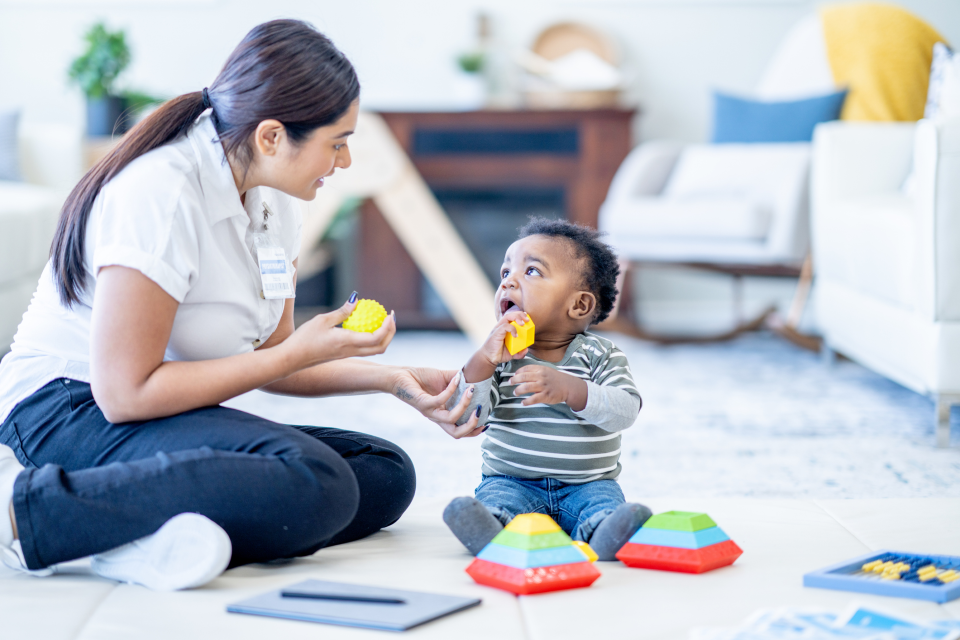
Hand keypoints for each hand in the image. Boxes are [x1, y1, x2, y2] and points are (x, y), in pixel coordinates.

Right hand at [281, 296, 396, 369]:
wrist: (292, 359)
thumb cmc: (304, 338)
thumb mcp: (322, 320)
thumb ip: (342, 311)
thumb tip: (356, 299)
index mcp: (348, 342)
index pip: (376, 338)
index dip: (388, 327)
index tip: (390, 314)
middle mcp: (352, 351)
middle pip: (381, 347)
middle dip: (391, 333)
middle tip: (390, 316)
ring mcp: (348, 355)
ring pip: (374, 350)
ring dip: (383, 337)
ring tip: (381, 320)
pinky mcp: (344, 356)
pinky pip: (364, 348)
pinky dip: (372, 338)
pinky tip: (365, 325)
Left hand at [391, 367, 485, 438]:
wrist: (401, 375)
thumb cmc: (423, 378)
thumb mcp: (447, 379)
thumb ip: (462, 380)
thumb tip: (479, 376)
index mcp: (444, 415)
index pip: (460, 430)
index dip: (474, 431)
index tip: (486, 421)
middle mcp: (437, 417)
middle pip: (456, 434)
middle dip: (472, 426)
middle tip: (480, 411)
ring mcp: (430, 412)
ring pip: (451, 419)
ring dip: (465, 405)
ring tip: (471, 390)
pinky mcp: (423, 403)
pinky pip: (440, 400)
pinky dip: (452, 389)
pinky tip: (457, 378)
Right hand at [463, 310, 529, 382]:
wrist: (489, 358)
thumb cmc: (499, 353)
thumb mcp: (512, 354)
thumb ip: (520, 352)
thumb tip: (526, 349)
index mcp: (505, 329)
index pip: (512, 317)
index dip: (520, 315)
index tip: (527, 318)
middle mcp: (501, 326)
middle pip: (510, 314)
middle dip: (520, 314)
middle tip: (527, 320)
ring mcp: (498, 329)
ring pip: (507, 317)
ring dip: (517, 318)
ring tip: (523, 324)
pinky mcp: (496, 333)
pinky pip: (505, 326)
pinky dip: (512, 329)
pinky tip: (516, 335)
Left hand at [511, 365, 586, 409]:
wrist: (569, 386)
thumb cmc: (556, 379)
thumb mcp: (546, 371)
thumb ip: (536, 371)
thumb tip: (521, 373)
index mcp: (540, 369)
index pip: (525, 369)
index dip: (517, 372)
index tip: (514, 375)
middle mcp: (541, 377)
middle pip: (523, 377)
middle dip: (514, 380)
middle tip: (509, 383)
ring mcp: (543, 386)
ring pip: (526, 388)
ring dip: (518, 391)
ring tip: (515, 393)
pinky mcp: (546, 396)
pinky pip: (533, 399)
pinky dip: (526, 402)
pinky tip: (523, 403)